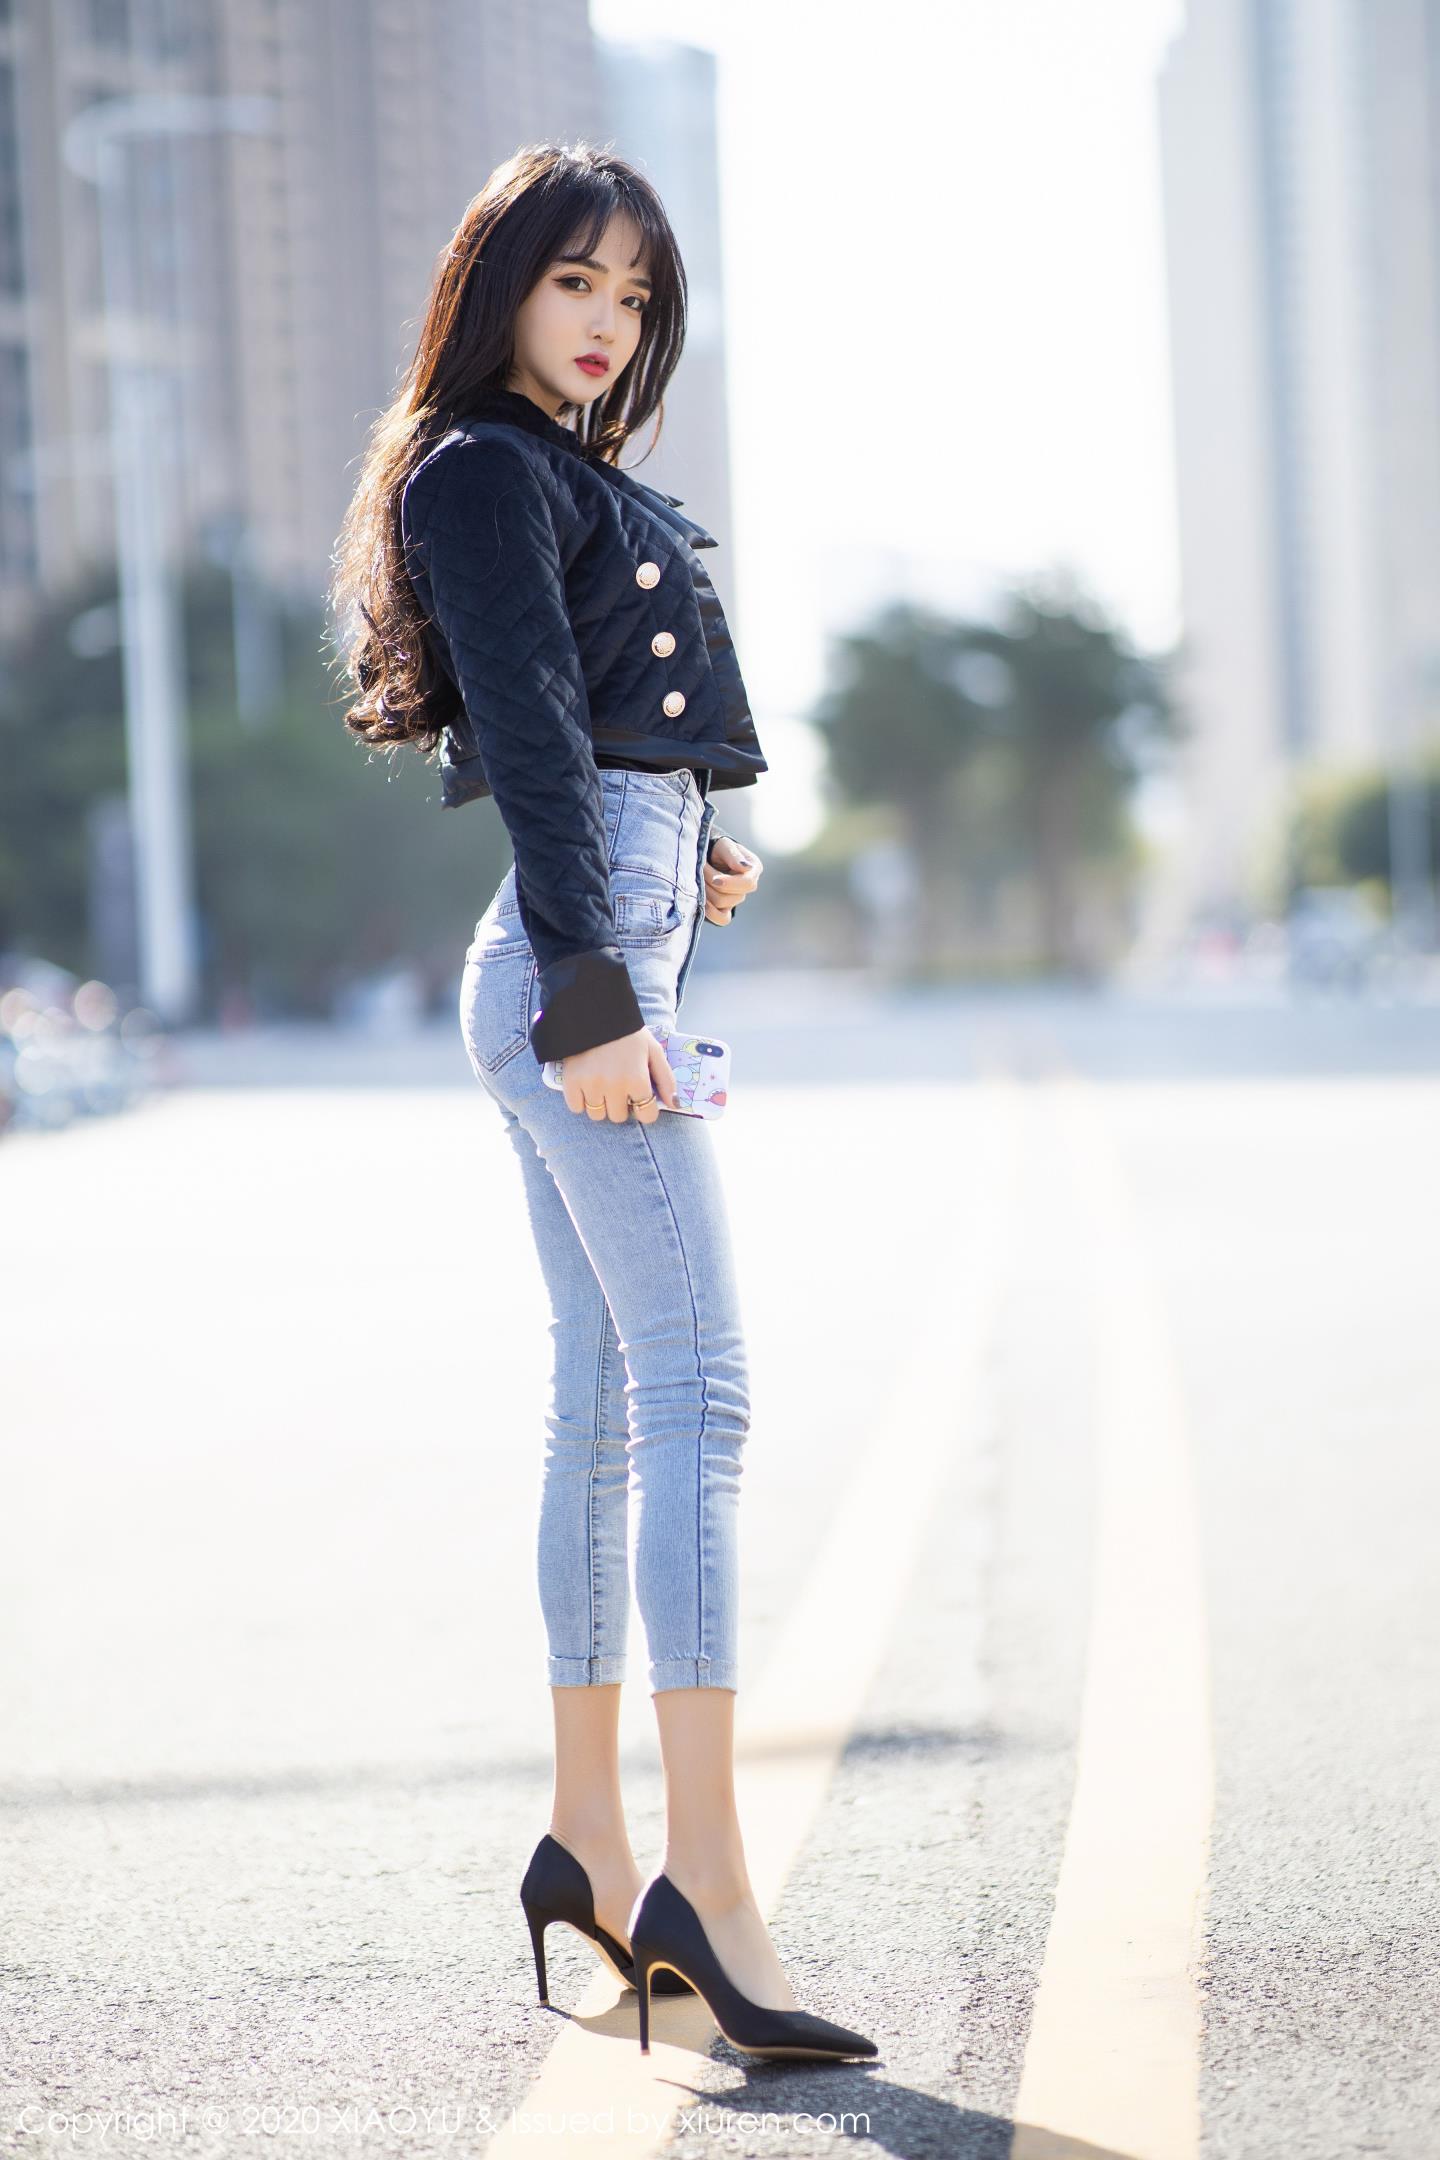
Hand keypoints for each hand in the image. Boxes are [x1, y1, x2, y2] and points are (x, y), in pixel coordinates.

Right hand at [560, 1025, 679, 1123]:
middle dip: (621, 1105)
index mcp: (637, 1079)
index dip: (645, 1108)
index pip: (646, 1115)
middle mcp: (614, 1086)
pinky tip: (587, 1085)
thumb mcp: (653, 1050)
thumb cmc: (628, 1033)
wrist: (595, 1010)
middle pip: (618, 1117)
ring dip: (601, 1104)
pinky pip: (577, 1108)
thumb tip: (674, 1104)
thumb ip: (666, 1079)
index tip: (639, 1097)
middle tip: (618, 1086)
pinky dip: (581, 1100)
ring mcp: (591, 1085)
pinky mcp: (570, 1081)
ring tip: (602, 1084)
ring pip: (597, 1115)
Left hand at [704, 836, 762, 924]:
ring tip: (697, 878)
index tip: (712, 878)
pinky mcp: (726, 909)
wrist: (706, 855)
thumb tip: (746, 868)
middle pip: (733, 896)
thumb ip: (733, 855)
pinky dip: (711, 913)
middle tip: (699, 871)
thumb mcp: (724, 845)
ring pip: (723, 904)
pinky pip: (722, 919)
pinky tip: (702, 902)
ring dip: (706, 892)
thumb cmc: (716, 848)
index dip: (729, 883)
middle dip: (712, 884)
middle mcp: (748, 885)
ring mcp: (737, 898)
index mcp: (753, 868)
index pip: (747, 883)